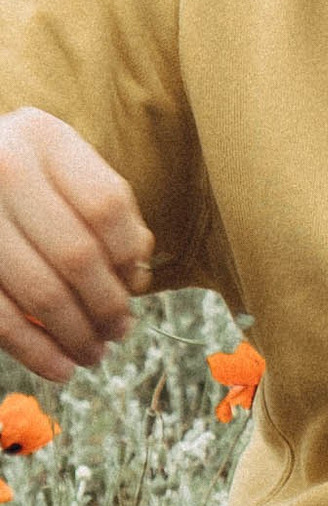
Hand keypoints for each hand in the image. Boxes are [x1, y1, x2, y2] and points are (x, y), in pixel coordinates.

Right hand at [0, 109, 153, 381]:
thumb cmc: (27, 175)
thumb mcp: (65, 166)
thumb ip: (107, 208)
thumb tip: (135, 277)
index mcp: (42, 138)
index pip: (104, 204)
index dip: (129, 253)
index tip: (136, 283)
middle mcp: (2, 168)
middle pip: (76, 254)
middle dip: (107, 305)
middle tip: (121, 330)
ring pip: (40, 292)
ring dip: (77, 335)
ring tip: (95, 353)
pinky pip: (0, 317)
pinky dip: (35, 351)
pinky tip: (61, 368)